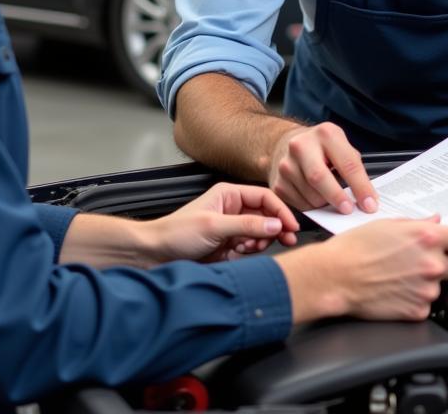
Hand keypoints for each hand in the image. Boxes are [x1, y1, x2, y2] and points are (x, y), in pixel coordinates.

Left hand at [143, 182, 299, 263]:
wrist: (156, 254)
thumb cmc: (177, 233)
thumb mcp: (214, 226)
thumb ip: (246, 225)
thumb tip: (275, 225)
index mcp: (229, 194)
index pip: (264, 197)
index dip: (281, 211)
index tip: (292, 226)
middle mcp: (232, 208)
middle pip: (266, 216)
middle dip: (274, 228)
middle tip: (287, 240)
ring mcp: (231, 228)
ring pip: (260, 233)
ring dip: (259, 242)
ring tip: (246, 248)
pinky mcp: (228, 246)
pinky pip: (250, 248)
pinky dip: (249, 252)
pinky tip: (238, 254)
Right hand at [268, 122, 378, 214]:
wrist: (287, 145)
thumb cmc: (320, 148)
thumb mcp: (340, 145)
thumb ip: (353, 167)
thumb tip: (368, 199)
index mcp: (325, 134)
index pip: (347, 163)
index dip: (361, 187)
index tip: (370, 205)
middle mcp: (301, 146)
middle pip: (319, 178)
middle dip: (337, 197)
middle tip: (349, 210)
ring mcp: (286, 165)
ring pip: (310, 196)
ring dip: (325, 205)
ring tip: (331, 200)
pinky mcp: (278, 184)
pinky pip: (299, 205)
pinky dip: (312, 208)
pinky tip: (316, 199)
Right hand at [277, 216, 447, 322]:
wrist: (336, 276)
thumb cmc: (355, 247)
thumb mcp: (387, 224)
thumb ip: (418, 224)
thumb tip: (437, 222)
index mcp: (427, 237)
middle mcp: (432, 264)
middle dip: (444, 263)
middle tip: (419, 260)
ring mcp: (426, 290)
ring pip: (440, 286)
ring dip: (427, 281)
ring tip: (399, 275)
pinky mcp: (418, 311)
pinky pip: (426, 304)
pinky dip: (415, 298)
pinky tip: (395, 290)